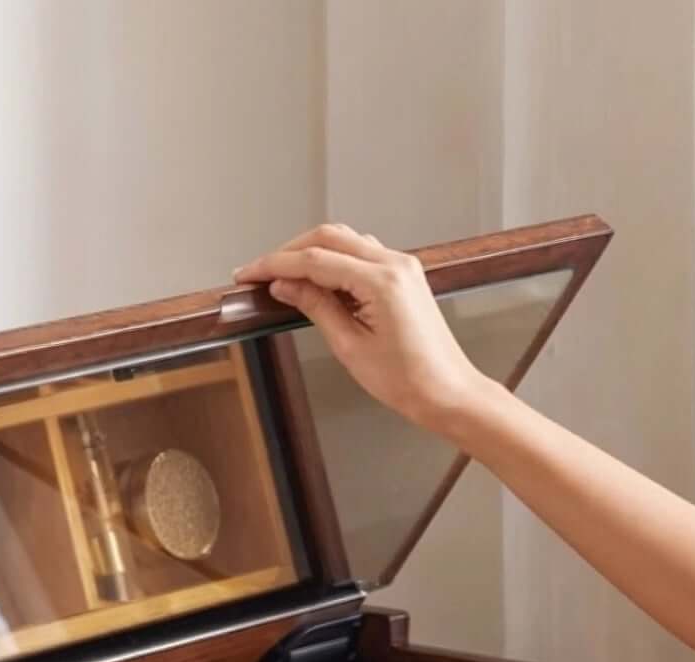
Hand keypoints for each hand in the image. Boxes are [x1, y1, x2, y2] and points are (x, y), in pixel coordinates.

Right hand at [233, 223, 488, 428]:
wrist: (446, 391)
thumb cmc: (407, 379)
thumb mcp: (349, 346)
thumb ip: (316, 307)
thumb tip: (285, 285)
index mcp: (381, 281)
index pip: (315, 259)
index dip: (275, 265)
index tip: (248, 273)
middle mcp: (394, 263)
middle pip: (329, 237)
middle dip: (289, 252)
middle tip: (259, 273)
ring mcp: (401, 266)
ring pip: (345, 241)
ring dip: (310, 253)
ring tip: (282, 279)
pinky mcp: (403, 276)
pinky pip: (361, 255)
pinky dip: (333, 261)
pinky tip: (315, 282)